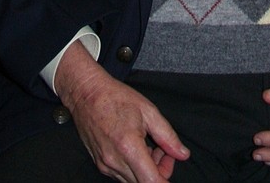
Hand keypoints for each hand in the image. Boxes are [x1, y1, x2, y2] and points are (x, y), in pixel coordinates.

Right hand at [54, 41, 188, 181]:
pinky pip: (122, 175)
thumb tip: (183, 154)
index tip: (170, 163)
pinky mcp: (100, 164)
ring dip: (145, 169)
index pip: (151, 182)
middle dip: (158, 170)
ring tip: (148, 144)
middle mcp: (115, 162)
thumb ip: (168, 136)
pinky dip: (133, 167)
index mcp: (129, 148)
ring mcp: (106, 165)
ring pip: (133, 180)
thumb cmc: (116, 98)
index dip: (165, 177)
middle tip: (162, 148)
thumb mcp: (148, 111)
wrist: (86, 94)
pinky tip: (135, 147)